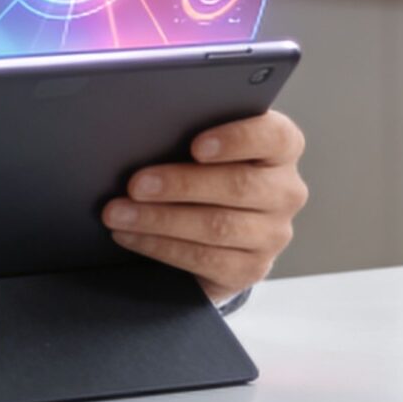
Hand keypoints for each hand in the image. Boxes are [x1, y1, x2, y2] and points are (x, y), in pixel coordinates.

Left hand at [103, 111, 307, 303]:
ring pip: (218, 226)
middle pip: (238, 185)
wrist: (214, 229)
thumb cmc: (201, 171)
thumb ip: (187, 134)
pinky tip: (129, 235)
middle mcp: (284, 191)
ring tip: (117, 213)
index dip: (237, 140)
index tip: (196, 146)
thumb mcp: (200, 148)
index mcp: (279, 150)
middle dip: (180, 185)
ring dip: (159, 219)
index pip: (276, 137)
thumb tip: (140, 135)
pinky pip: (204, 259)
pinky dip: (159, 246)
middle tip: (134, 184)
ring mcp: (273, 234)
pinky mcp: (251, 268)